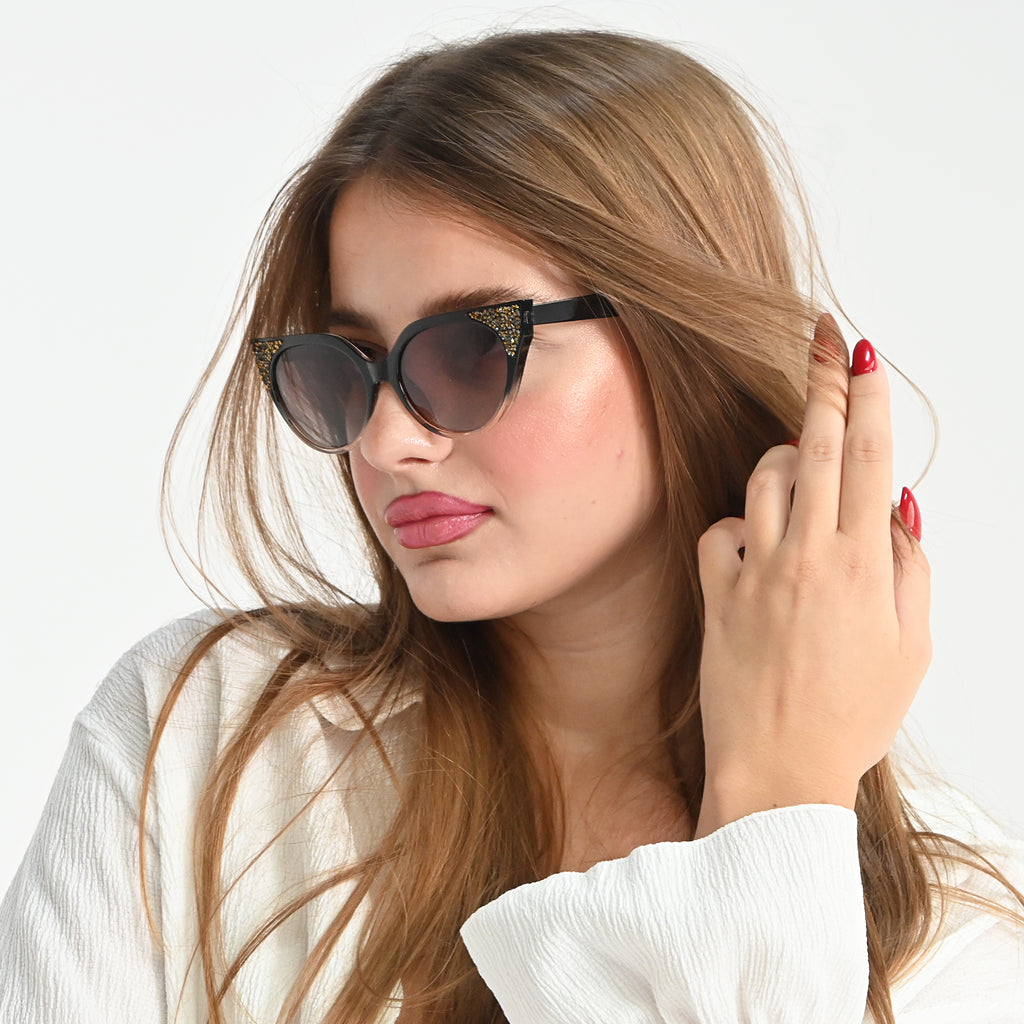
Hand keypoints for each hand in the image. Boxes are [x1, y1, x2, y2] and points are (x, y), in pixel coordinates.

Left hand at [693, 316, 930, 838]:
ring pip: (766, 476)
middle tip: (823, 339)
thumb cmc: (853, 716)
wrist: (777, 771)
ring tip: (806, 471)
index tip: (861, 351)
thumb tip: (902, 503)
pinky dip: (741, 522)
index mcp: (863, 565)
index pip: (870, 457)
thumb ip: (910, 566)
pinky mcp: (715, 590)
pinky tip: (757, 543)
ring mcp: (755, 569)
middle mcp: (806, 555)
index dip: (866, 395)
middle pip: (817, 445)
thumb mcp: (911, 647)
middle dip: (822, 384)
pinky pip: (721, 527)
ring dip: (787, 457)